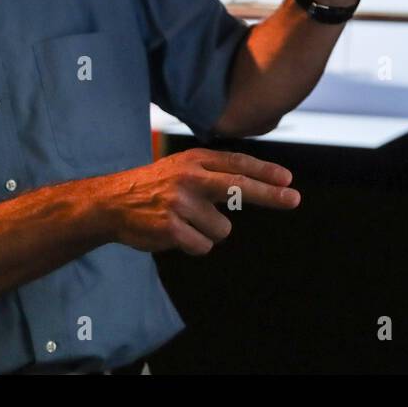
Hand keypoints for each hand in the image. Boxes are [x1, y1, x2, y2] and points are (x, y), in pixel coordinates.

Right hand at [100, 149, 299, 254]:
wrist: (112, 202)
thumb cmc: (157, 186)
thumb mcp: (184, 167)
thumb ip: (217, 172)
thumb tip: (259, 182)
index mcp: (195, 161)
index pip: (237, 164)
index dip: (265, 171)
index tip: (288, 180)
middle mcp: (189, 178)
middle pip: (238, 187)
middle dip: (270, 194)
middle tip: (295, 199)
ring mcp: (179, 203)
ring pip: (222, 229)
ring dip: (208, 231)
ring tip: (185, 222)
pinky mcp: (170, 228)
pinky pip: (203, 246)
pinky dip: (194, 245)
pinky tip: (175, 234)